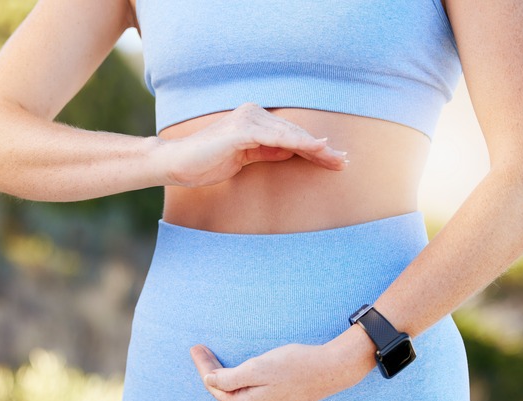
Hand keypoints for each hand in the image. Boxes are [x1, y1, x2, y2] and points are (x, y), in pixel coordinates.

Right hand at [161, 103, 347, 187]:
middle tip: (344, 161)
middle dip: (321, 149)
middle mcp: (253, 114)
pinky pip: (276, 138)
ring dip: (315, 148)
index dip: (313, 147)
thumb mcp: (245, 158)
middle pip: (294, 133)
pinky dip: (298, 143)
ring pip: (290, 135)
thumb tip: (291, 151)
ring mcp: (248, 120)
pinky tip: (315, 149)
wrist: (178, 163)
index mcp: (254, 120)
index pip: (290, 135)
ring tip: (336, 159)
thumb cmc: (208, 161)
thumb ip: (267, 151)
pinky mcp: (242, 131)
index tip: (334, 160)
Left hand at [190, 341, 366, 400]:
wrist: (330, 370)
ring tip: (215, 362)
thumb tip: (209, 383)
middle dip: (211, 372)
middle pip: (225, 393)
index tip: (196, 348)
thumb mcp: (258, 367)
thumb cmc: (294, 365)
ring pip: (238, 397)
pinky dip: (241, 386)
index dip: (203, 366)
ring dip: (226, 380)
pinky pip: (252, 399)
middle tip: (201, 350)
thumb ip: (230, 378)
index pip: (215, 387)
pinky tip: (240, 376)